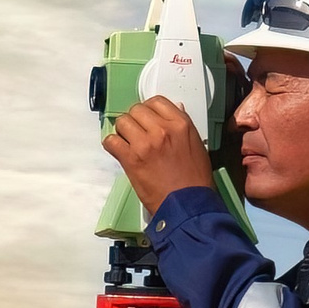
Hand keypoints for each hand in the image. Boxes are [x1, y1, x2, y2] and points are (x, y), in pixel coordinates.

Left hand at [102, 97, 215, 214]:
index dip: (149, 109)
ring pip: (122, 122)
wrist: (188, 205)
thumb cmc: (195, 181)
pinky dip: (112, 145)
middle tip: (137, 132)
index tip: (147, 117)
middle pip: (136, 110)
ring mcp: (145, 143)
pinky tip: (119, 151)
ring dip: (123, 131)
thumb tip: (175, 109)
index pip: (157, 101)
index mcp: (181, 124)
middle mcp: (162, 130)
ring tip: (128, 142)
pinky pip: (111, 141)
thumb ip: (183, 127)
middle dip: (135, 120)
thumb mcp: (197, 146)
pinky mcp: (131, 159)